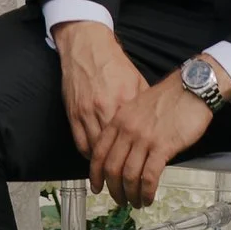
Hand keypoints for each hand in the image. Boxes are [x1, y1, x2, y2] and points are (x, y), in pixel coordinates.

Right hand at [53, 18, 147, 166]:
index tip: (142, 170)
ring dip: (103, 166)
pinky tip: (96, 161)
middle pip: (113, 150)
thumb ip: (143, 105)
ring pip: (95, 151)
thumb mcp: (136, 81)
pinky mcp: (73, 113)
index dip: (138, 158)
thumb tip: (157, 125)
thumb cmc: (113, 63)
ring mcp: (86, 112)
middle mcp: (104, 109)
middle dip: (120, 169)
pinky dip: (89, 156)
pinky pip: (80, 143)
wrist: (87, 47)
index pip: (132, 139)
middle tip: (127, 182)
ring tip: (111, 176)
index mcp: (124, 102)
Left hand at [91, 69, 219, 207]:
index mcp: (119, 120)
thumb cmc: (169, 97)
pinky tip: (149, 198)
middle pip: (112, 168)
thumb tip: (124, 151)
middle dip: (114, 190)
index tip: (97, 187)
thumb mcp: (138, 106)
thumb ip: (127, 126)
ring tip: (136, 203)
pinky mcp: (163, 147)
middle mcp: (128, 130)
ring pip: (129, 176)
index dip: (95, 174)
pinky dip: (146, 192)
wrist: (191, 88)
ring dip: (131, 194)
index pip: (99, 153)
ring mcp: (144, 139)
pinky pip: (149, 177)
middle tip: (119, 200)